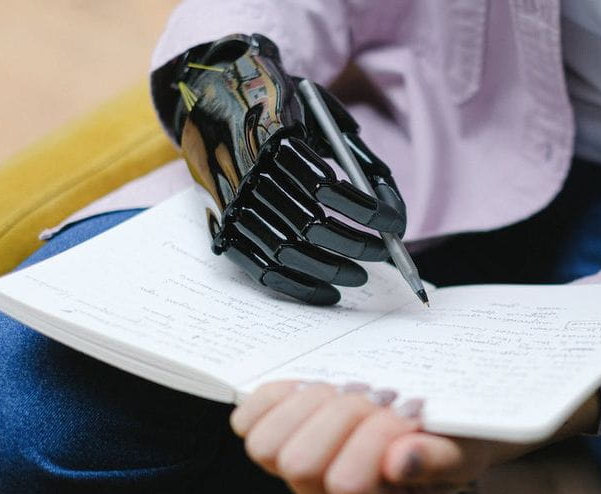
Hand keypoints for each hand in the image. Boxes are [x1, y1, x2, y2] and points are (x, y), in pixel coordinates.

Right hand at [162, 34, 405, 304]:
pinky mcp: (220, 225)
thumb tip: (393, 207)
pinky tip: (328, 292)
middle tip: (384, 253)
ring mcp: (230, 202)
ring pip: (285, 252)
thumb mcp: (320, 112)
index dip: (366, 211)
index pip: (326, 187)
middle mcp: (246, 172)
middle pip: (309, 225)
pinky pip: (259, 267)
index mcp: (272, 138)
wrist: (206, 95)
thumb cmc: (278, 105)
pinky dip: (297, 285)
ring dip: (330, 270)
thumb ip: (357, 156)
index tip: (395, 225)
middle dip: (356, 245)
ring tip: (361, 275)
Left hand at [231, 381, 600, 493]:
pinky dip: (279, 396)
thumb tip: (401, 460)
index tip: (410, 412)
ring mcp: (300, 479)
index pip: (348, 483)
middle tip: (381, 398)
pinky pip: (249, 423)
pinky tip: (318, 389)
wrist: (445, 425)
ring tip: (352, 393)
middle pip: (302, 463)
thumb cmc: (457, 439)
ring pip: (269, 445)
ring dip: (313, 404)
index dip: (376, 437)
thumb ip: (438, 458)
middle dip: (344, 415)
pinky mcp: (281, 444)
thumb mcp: (466, 449)